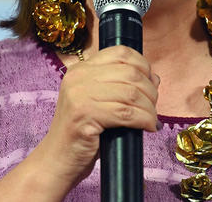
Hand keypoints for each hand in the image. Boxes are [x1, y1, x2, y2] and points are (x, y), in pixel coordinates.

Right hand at [0, 45, 158, 200]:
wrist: (57, 158)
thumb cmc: (83, 133)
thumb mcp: (99, 102)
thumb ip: (121, 86)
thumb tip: (154, 78)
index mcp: (80, 69)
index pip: (120, 52)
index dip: (143, 65)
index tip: (149, 84)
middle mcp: (78, 77)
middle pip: (130, 72)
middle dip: (150, 91)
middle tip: (152, 107)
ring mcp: (79, 95)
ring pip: (132, 93)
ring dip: (150, 108)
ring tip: (151, 120)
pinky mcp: (84, 115)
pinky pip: (127, 113)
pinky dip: (145, 120)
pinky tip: (148, 127)